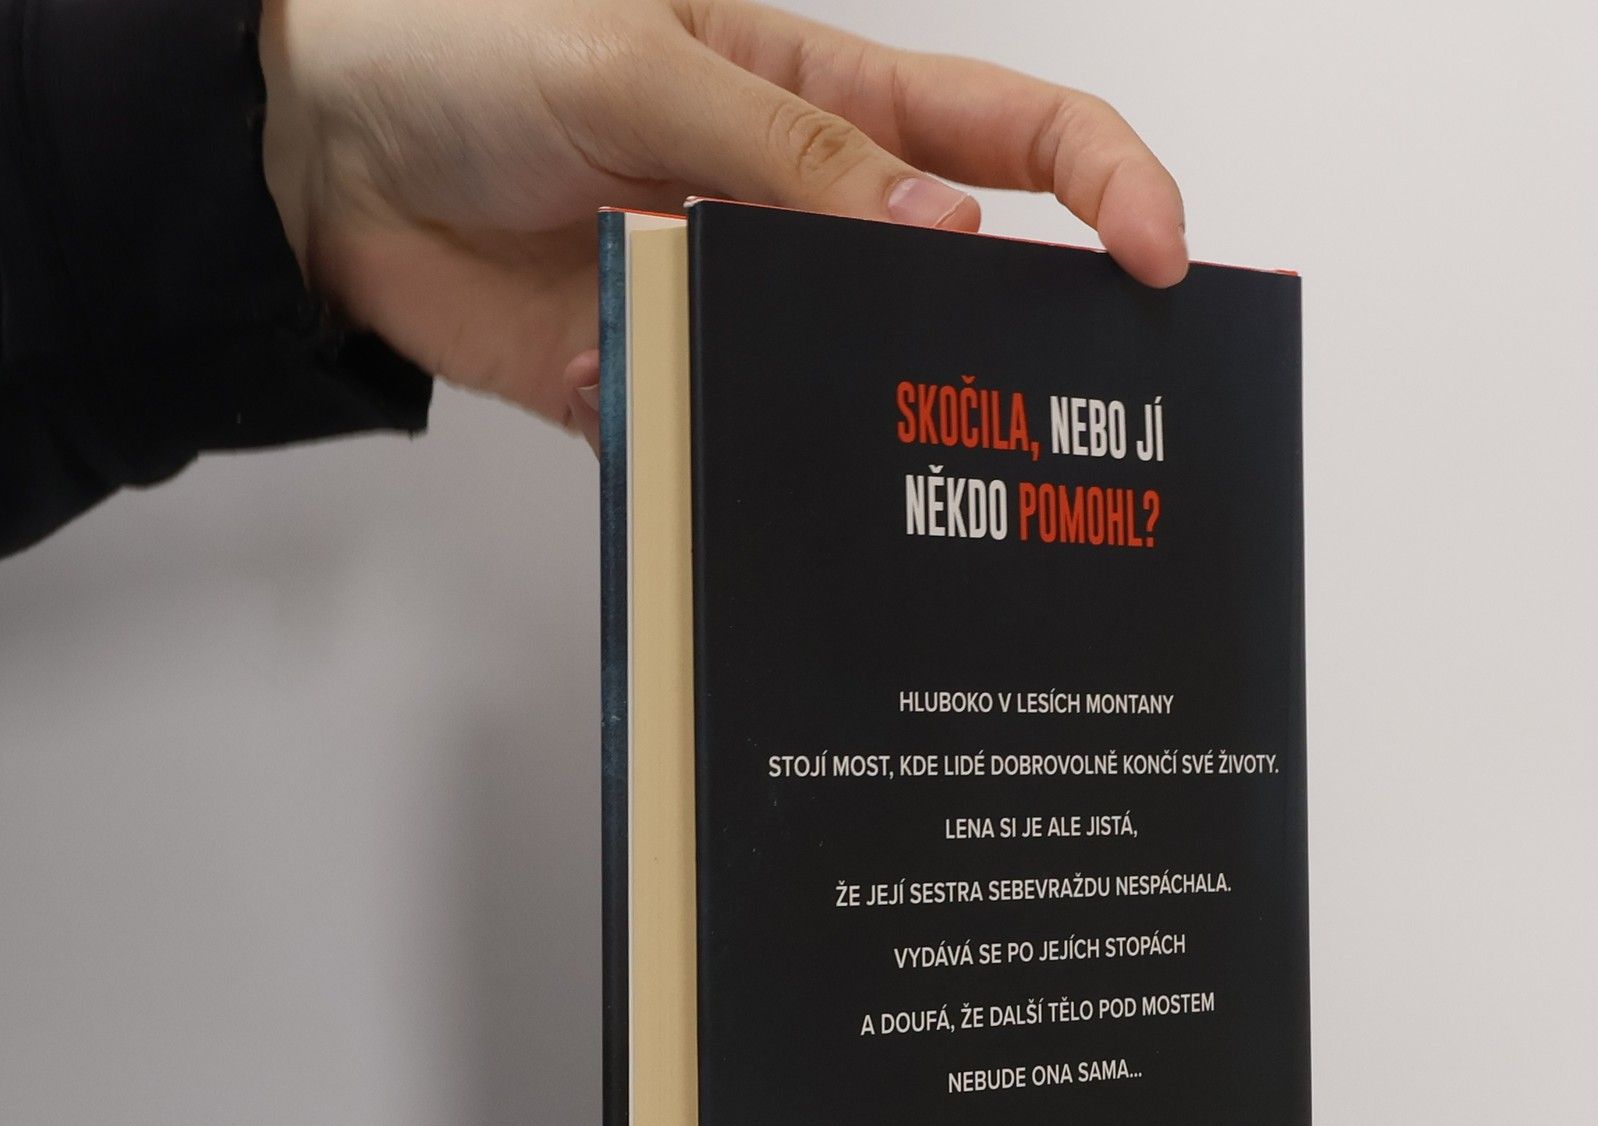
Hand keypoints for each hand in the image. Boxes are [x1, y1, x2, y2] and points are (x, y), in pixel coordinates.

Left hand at [261, 0, 1186, 443]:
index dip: (1105, 187)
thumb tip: (940, 235)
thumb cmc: (466, 50)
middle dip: (1033, 339)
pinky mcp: (670, 389)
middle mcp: (804, 215)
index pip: (1009, 138)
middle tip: (1089, 419)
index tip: (1159, 262)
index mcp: (824, 102)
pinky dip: (746, 474)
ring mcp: (742, 311)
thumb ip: (790, 159)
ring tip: (928, 483)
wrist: (318, 153)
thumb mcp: (641, 62)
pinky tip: (746, 482)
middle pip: (963, 280)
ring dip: (886, 425)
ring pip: (856, 385)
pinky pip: (737, 447)